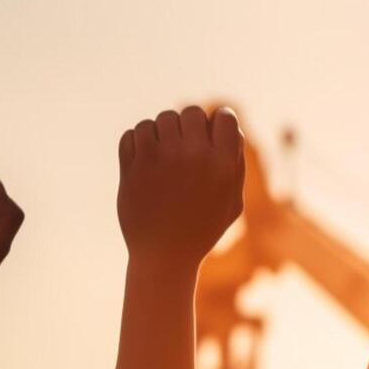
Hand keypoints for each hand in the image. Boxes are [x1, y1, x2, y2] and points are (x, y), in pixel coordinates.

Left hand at [118, 106, 243, 268]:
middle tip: (185, 145)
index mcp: (222, 164)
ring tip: (164, 155)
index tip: (212, 134)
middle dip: (189, 125)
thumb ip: (235, 165)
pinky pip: (135, 132)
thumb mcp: (232, 202)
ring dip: (162, 133)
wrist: (164, 256)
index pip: (224, 116)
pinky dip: (139, 142)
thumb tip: (231, 129)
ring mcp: (161, 158)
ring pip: (161, 119)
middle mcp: (193, 155)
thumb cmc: (202, 230)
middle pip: (191, 112)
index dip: (219, 122)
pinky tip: (146, 162)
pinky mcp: (134, 164)